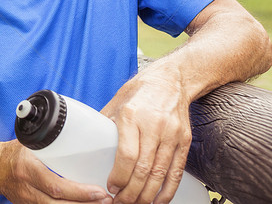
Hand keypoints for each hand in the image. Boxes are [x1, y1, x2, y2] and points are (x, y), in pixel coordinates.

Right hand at [0, 140, 112, 203]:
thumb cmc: (13, 153)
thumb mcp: (28, 143)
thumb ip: (48, 140)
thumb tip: (75, 128)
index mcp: (28, 170)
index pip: (56, 186)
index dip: (79, 192)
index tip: (99, 191)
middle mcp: (28, 190)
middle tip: (108, 201)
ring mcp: (28, 203)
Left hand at [100, 71, 192, 203]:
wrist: (171, 80)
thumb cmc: (140, 91)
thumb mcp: (116, 103)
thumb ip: (104, 125)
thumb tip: (87, 145)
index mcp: (131, 116)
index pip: (127, 155)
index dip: (120, 177)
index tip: (111, 188)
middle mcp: (153, 126)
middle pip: (144, 169)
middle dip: (131, 192)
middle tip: (120, 203)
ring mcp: (171, 135)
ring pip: (160, 174)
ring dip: (147, 195)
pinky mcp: (184, 141)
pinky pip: (176, 172)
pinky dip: (168, 190)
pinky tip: (158, 200)